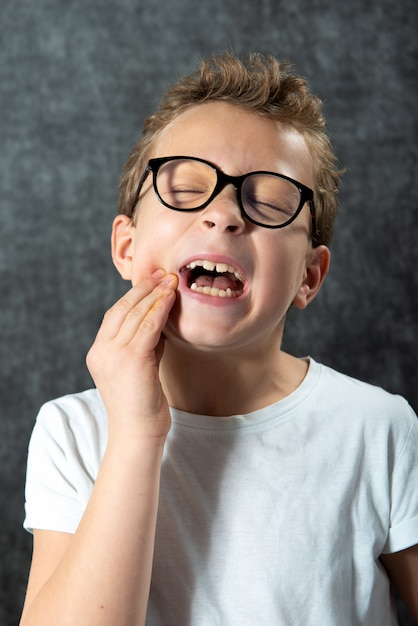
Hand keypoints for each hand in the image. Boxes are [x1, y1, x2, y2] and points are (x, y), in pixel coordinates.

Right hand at [86, 270, 177, 441]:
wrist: (138, 434)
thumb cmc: (142, 405)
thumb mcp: (139, 368)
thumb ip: (144, 344)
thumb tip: (158, 319)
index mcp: (98, 353)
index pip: (114, 315)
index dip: (133, 295)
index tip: (152, 281)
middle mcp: (101, 352)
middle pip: (122, 309)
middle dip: (144, 288)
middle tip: (162, 272)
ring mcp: (113, 355)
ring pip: (135, 314)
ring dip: (155, 294)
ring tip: (170, 279)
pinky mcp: (131, 360)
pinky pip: (148, 326)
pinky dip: (160, 308)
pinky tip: (171, 297)